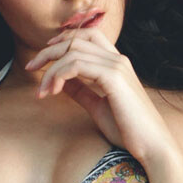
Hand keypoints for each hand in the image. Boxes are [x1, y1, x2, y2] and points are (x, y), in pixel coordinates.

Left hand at [25, 27, 176, 166]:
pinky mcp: (113, 78)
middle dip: (48, 50)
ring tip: (43, 89)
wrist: (152, 146)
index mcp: (116, 63)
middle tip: (30, 67)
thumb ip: (81, 90)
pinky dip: (59, 74)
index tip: (43, 57)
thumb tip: (61, 80)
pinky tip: (53, 91)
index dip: (62, 40)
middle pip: (76, 39)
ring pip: (73, 50)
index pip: (86, 36)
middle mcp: (117, 59)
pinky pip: (77, 64)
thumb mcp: (98, 106)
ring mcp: (117, 66)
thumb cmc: (127, 129)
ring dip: (51, 68)